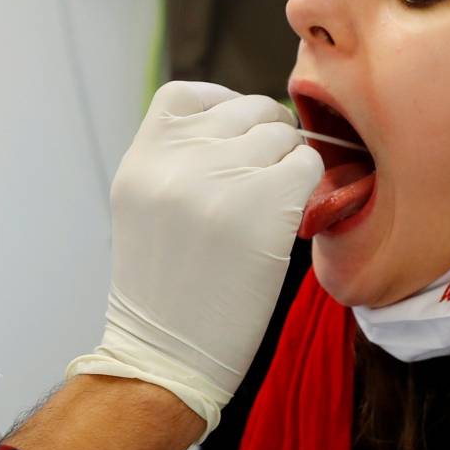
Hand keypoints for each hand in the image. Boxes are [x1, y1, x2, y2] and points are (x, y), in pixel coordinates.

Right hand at [67, 82, 323, 438]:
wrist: (167, 355)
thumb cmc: (166, 290)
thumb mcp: (145, 208)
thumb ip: (177, 159)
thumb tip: (246, 122)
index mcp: (140, 160)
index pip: (186, 95)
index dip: (222, 109)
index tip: (235, 141)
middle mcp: (174, 161)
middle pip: (245, 110)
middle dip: (264, 140)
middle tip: (263, 183)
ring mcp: (219, 180)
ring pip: (281, 134)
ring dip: (288, 165)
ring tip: (272, 207)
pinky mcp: (264, 205)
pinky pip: (307, 165)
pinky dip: (308, 188)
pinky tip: (289, 218)